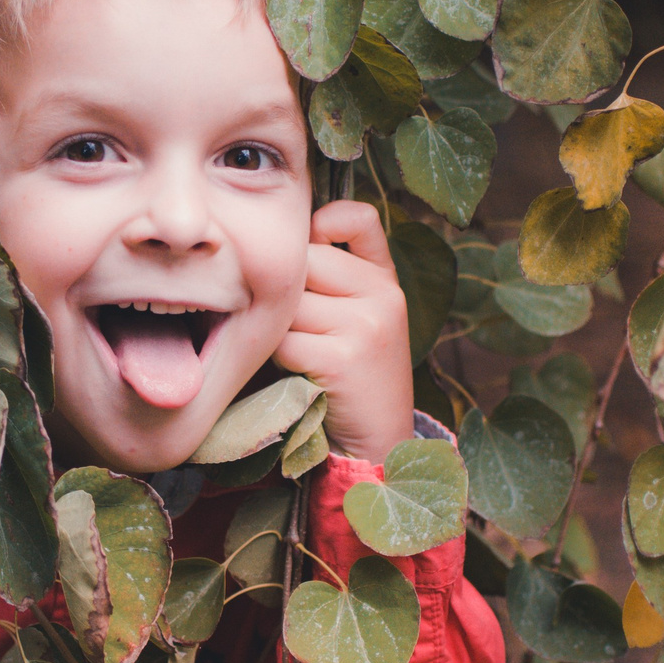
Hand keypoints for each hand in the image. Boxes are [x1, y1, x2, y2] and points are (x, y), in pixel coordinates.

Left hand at [272, 200, 413, 465]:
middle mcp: (384, 295)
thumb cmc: (353, 378)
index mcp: (386, 279)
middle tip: (299, 328)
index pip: (357, 217)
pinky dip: (279, 360)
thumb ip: (335, 275)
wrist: (378, 445)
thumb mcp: (361, 317)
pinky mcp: (343, 358)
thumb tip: (277, 240)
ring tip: (301, 355)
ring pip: (289, 303)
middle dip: (289, 293)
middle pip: (304, 261)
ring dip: (279, 330)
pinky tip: (299, 375)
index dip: (325, 222)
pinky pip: (284, 341)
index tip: (313, 247)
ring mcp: (366, 325)